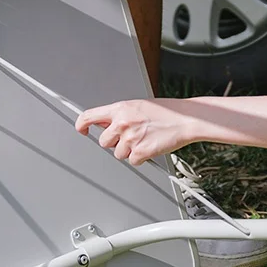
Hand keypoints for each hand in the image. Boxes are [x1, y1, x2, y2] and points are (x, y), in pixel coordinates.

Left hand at [75, 98, 194, 165]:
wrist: (184, 119)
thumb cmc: (164, 112)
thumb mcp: (136, 105)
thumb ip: (118, 114)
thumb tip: (104, 123)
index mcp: (119, 109)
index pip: (89, 116)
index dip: (82, 125)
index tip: (82, 130)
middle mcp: (122, 123)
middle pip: (103, 142)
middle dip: (113, 142)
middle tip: (128, 137)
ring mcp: (130, 138)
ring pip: (118, 154)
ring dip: (128, 151)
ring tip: (143, 140)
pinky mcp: (140, 152)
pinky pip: (132, 161)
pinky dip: (140, 158)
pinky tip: (150, 146)